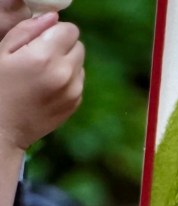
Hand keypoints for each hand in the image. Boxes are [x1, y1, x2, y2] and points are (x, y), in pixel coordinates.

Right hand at [0, 12, 83, 153]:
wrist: (5, 126)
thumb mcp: (3, 50)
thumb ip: (28, 30)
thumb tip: (53, 17)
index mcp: (45, 57)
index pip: (69, 30)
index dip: (55, 30)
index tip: (42, 37)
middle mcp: (65, 74)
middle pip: (79, 45)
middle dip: (63, 45)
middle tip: (41, 54)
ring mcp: (74, 91)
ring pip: (80, 63)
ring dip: (67, 62)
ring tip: (43, 71)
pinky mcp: (76, 103)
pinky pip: (79, 81)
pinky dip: (68, 79)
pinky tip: (48, 85)